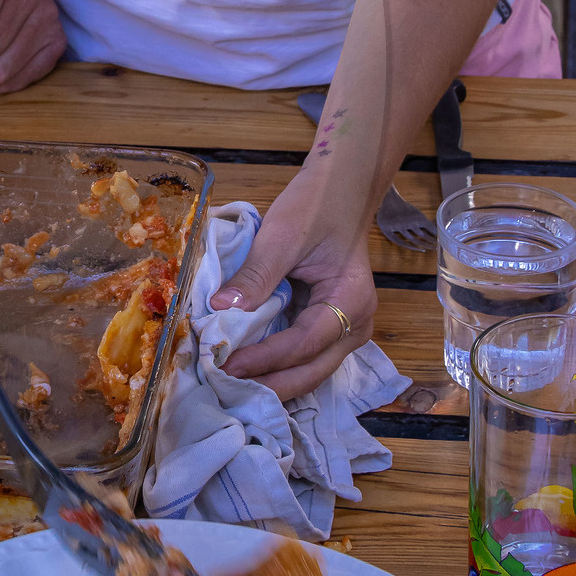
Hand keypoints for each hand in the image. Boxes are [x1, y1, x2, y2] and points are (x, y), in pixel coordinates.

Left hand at [211, 167, 374, 399]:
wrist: (341, 187)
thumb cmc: (318, 204)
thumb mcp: (282, 236)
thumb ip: (254, 276)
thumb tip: (220, 310)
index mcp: (351, 301)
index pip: (305, 344)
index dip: (264, 359)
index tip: (225, 365)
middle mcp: (355, 324)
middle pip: (312, 371)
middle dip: (268, 384)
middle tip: (223, 389)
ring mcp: (344, 329)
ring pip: (308, 371)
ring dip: (270, 381)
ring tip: (228, 386)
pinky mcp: (326, 326)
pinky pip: (301, 356)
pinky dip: (273, 366)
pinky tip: (243, 370)